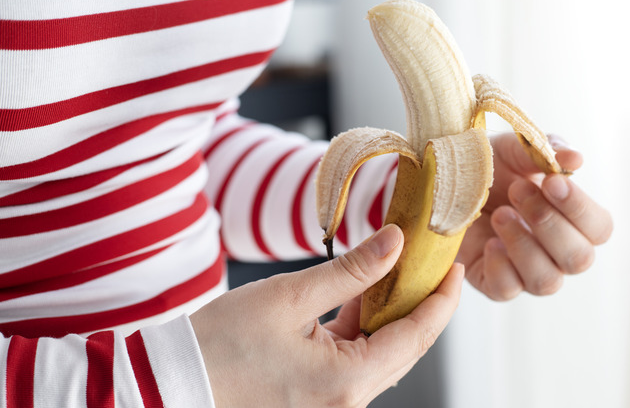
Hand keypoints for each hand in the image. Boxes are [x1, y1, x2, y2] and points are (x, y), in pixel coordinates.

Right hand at [190, 224, 463, 406]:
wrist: (173, 384)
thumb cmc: (220, 346)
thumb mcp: (290, 297)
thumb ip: (351, 270)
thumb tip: (394, 242)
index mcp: (347, 382)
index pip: (416, 336)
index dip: (441, 299)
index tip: (451, 266)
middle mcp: (347, 401)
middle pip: (404, 346)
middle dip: (420, 302)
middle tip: (428, 261)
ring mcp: (333, 402)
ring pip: (381, 352)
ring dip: (390, 312)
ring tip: (393, 268)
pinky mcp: (318, 396)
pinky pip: (356, 359)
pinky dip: (362, 326)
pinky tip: (360, 294)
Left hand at [457, 133, 612, 299]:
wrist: (445, 182)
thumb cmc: (490, 166)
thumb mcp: (515, 150)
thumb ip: (546, 150)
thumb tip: (575, 158)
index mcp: (574, 222)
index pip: (600, 228)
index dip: (580, 208)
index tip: (551, 182)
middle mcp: (558, 253)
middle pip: (579, 259)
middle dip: (548, 222)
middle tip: (518, 190)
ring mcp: (528, 274)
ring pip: (547, 281)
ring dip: (523, 244)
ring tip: (499, 213)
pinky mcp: (495, 284)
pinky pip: (507, 290)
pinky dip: (499, 265)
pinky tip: (488, 241)